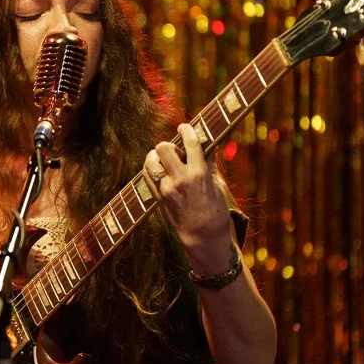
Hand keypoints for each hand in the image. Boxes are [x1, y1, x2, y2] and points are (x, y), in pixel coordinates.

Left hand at [143, 124, 234, 265]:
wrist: (204, 236)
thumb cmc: (216, 210)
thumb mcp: (217, 184)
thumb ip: (209, 162)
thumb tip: (208, 143)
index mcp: (199, 174)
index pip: (190, 143)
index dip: (187, 130)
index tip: (185, 127)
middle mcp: (181, 179)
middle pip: (164, 148)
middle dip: (168, 145)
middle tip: (174, 150)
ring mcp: (167, 189)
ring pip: (151, 160)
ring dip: (156, 156)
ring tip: (164, 161)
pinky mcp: (158, 197)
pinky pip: (147, 175)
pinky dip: (151, 169)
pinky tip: (159, 170)